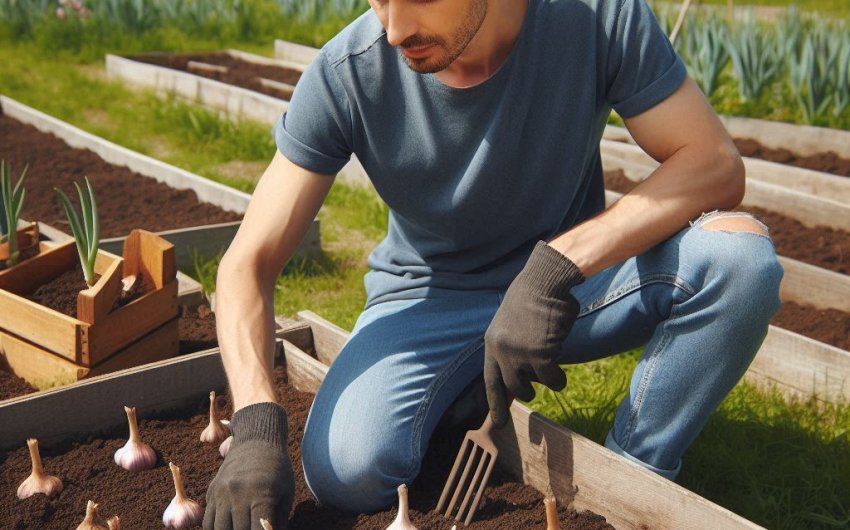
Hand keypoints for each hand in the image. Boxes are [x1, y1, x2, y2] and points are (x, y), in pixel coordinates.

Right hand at [204, 402, 294, 529]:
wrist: (257, 440)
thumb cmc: (278, 470)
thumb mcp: (286, 494)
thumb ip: (279, 521)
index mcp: (261, 495)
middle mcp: (238, 494)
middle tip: (253, 528)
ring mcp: (222, 493)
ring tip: (241, 527)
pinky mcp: (212, 492)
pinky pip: (207, 521)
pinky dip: (216, 529)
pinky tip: (229, 527)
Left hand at [484, 241, 584, 427]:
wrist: (545, 280)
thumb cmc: (533, 299)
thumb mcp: (511, 324)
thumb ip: (510, 348)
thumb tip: (519, 379)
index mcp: (492, 342)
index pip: (490, 380)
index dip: (495, 403)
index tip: (498, 423)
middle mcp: (501, 351)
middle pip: (514, 386)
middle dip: (526, 391)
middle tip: (534, 392)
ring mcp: (519, 354)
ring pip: (536, 384)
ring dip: (547, 379)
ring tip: (552, 364)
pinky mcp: (540, 356)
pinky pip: (553, 379)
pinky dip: (559, 377)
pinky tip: (561, 365)